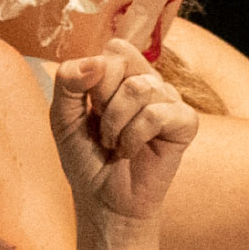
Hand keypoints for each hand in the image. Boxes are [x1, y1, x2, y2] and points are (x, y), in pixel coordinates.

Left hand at [48, 42, 205, 237]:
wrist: (103, 200)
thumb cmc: (86, 158)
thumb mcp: (62, 117)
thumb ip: (68, 82)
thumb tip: (97, 61)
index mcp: (124, 75)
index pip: (115, 49)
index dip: (96, 78)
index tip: (91, 110)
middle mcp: (150, 83)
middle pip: (125, 62)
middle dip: (103, 100)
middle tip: (104, 128)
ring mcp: (170, 101)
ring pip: (140, 88)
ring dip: (116, 124)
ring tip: (116, 144)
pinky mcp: (185, 123)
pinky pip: (156, 114)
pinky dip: (134, 136)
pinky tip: (131, 151)